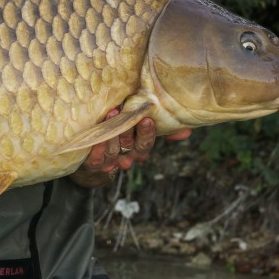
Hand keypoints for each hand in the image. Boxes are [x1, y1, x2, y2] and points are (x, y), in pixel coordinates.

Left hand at [70, 109, 191, 186]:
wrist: (91, 152)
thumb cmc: (119, 132)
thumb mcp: (139, 126)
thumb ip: (162, 127)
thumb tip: (187, 132)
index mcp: (139, 148)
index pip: (146, 143)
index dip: (147, 132)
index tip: (147, 119)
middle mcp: (126, 156)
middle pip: (132, 147)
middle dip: (132, 131)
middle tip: (129, 116)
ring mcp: (110, 161)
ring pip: (114, 152)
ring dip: (113, 134)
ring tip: (112, 114)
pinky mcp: (93, 164)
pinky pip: (97, 160)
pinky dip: (98, 149)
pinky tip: (97, 138)